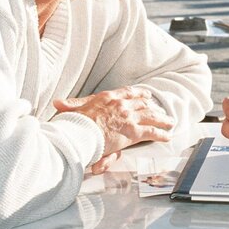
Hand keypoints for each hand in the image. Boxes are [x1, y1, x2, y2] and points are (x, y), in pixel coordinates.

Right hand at [54, 87, 174, 172]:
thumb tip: (57, 103)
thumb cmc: (75, 121)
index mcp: (108, 97)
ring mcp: (129, 117)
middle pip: (142, 104)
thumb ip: (70, 105)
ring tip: (170, 122)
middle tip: (160, 109)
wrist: (81, 130)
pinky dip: (161, 134)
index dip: (138, 94)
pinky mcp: (133, 131)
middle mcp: (121, 104)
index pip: (127, 92)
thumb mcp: (72, 109)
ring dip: (162, 119)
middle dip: (152, 107)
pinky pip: (151, 132)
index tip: (145, 94)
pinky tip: (167, 136)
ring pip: (150, 116)